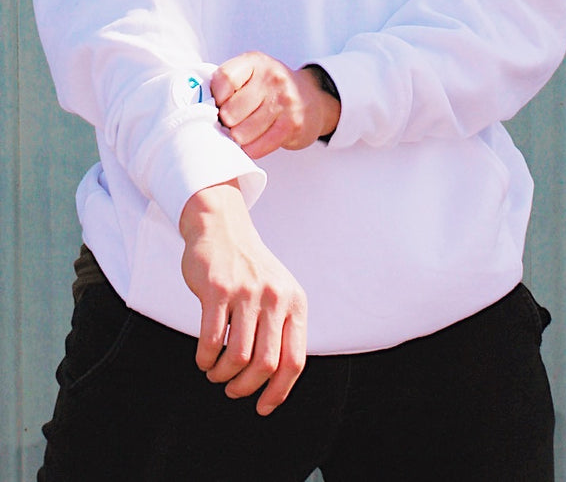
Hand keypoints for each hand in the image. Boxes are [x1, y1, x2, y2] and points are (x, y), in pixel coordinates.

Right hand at [179, 180, 306, 415]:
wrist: (222, 227)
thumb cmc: (249, 269)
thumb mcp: (278, 292)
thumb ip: (281, 327)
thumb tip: (276, 381)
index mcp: (294, 302)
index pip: (294, 360)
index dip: (279, 392)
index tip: (263, 407)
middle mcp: (275, 298)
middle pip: (266, 364)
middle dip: (246, 387)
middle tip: (232, 389)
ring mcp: (246, 292)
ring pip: (238, 357)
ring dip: (223, 375)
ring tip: (215, 373)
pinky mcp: (218, 289)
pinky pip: (211, 340)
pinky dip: (206, 359)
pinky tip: (203, 359)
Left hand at [211, 52, 340, 158]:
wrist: (311, 98)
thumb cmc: (270, 89)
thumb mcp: (251, 74)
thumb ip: (228, 83)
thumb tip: (201, 108)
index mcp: (255, 62)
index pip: (224, 79)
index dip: (215, 97)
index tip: (218, 104)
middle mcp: (272, 78)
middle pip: (230, 111)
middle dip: (226, 122)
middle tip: (231, 123)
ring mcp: (284, 101)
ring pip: (242, 133)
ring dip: (238, 137)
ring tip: (243, 132)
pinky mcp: (292, 124)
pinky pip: (258, 146)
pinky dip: (251, 149)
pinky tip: (253, 142)